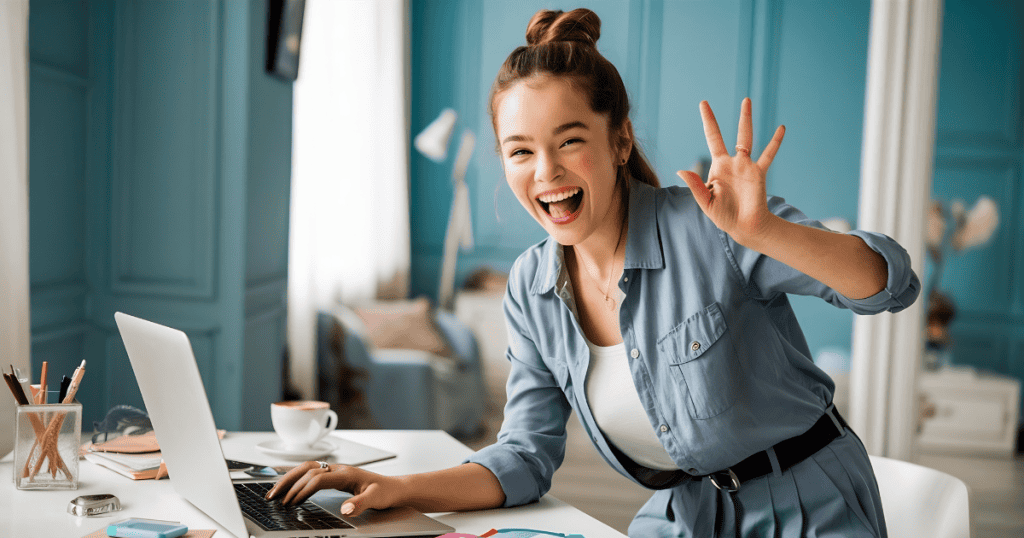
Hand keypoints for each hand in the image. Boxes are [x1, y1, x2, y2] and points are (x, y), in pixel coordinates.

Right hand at [265, 460, 404, 516]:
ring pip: (306, 468)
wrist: (395, 487)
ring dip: (288, 478)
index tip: (291, 504)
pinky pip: (310, 472)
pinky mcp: (335, 475)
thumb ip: (361, 503)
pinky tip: (288, 485)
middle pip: (306, 469)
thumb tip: (345, 509)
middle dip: (288, 482)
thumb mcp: (377, 499)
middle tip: (272, 497)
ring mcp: (336, 470)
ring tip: (273, 492)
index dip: (303, 490)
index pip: (318, 478)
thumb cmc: (387, 492)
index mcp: (346, 473)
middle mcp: (339, 469)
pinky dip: (296, 477)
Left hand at [676, 98, 785, 245]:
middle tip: (739, 98)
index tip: (704, 104)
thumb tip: (681, 170)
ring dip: (746, 120)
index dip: (709, 121)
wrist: (744, 226)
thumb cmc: (724, 216)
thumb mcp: (706, 201)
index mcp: (718, 167)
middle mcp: (732, 162)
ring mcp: (746, 166)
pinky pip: (768, 155)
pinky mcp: (758, 173)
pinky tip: (781, 128)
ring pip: (747, 138)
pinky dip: (774, 142)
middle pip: (730, 134)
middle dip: (733, 117)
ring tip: (747, 101)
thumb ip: (695, 185)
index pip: (712, 138)